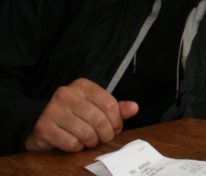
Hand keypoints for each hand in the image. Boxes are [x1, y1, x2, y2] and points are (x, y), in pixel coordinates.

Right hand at [24, 78, 138, 152]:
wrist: (45, 123)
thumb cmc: (76, 114)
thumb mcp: (97, 106)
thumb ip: (117, 108)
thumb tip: (134, 107)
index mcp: (83, 85)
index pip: (110, 105)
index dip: (117, 121)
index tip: (115, 127)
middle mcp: (66, 93)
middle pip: (99, 120)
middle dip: (106, 134)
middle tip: (105, 138)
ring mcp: (53, 109)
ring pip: (86, 133)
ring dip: (92, 142)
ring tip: (91, 140)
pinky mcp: (44, 127)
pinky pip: (71, 143)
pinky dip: (77, 147)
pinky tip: (75, 142)